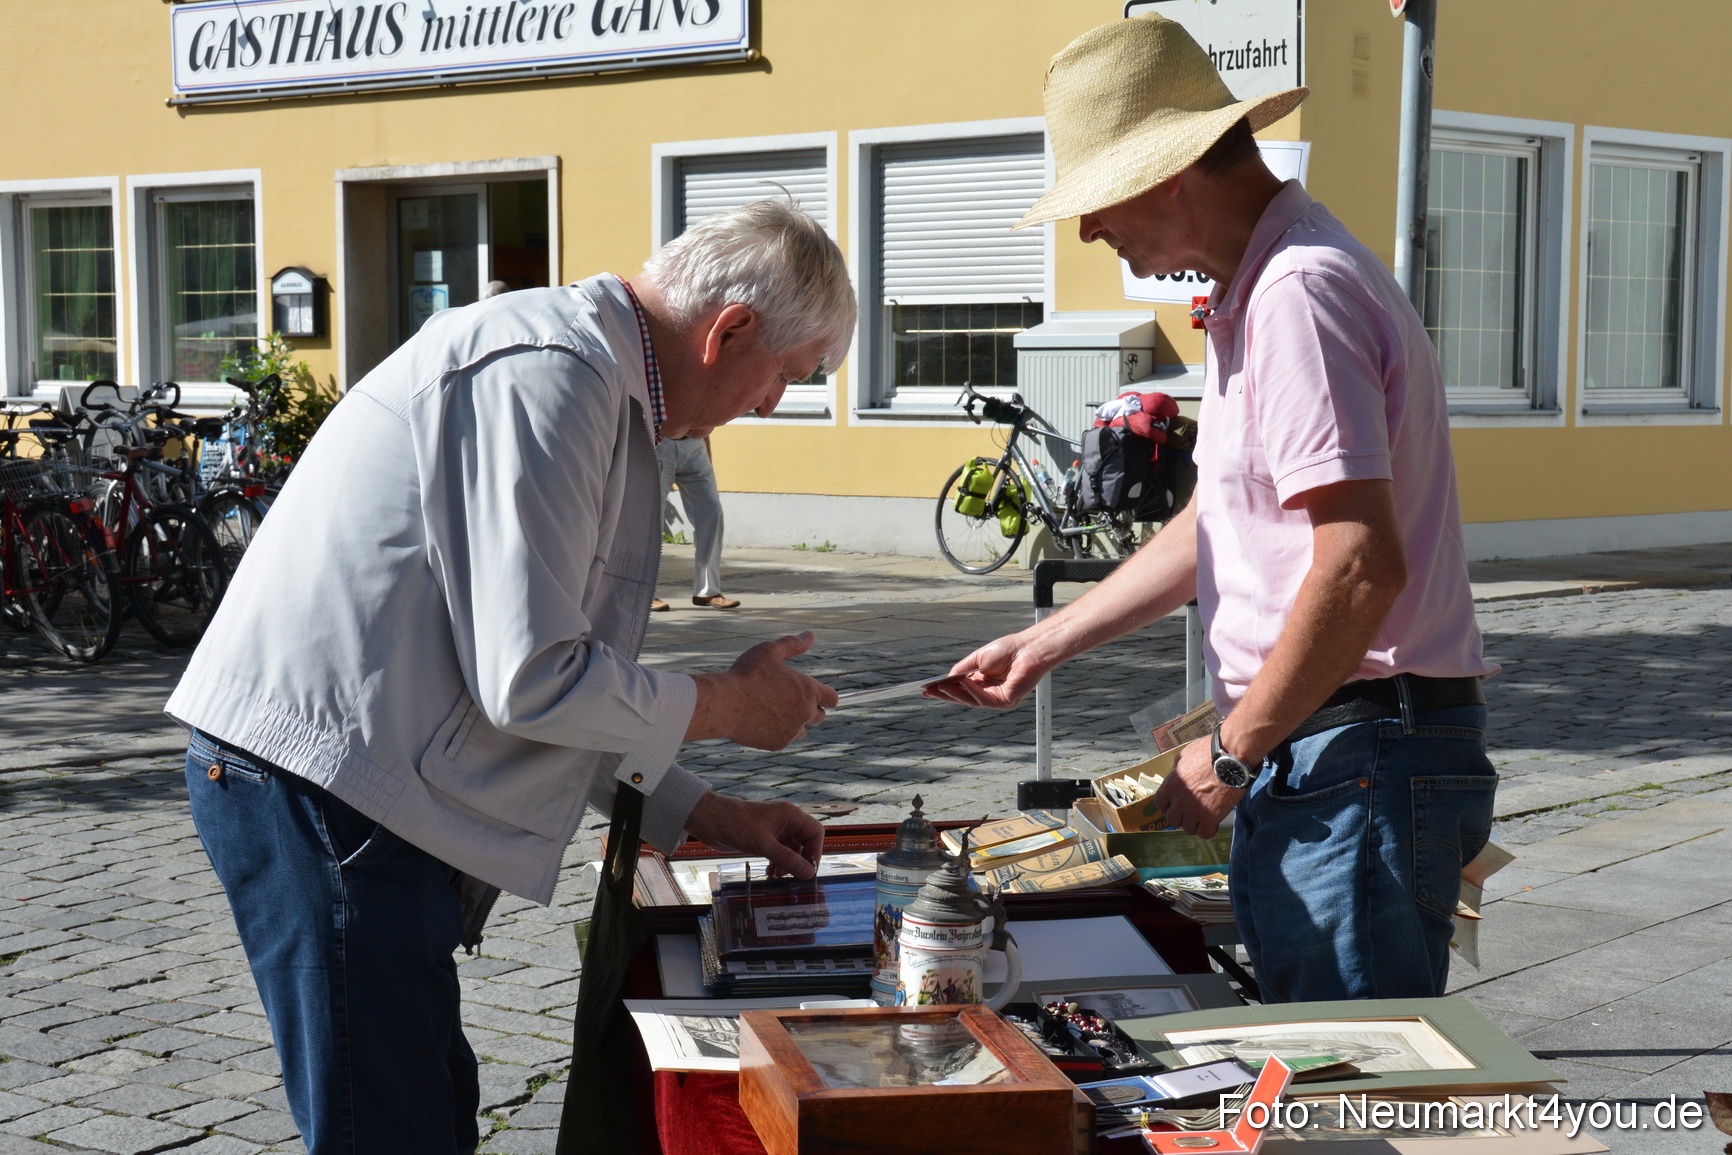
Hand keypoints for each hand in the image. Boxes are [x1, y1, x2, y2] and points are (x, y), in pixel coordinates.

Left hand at [685, 791, 825, 878]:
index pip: (815, 833)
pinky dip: (777, 863)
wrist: (709, 820)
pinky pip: (778, 853)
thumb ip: (787, 859)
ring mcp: (774, 830)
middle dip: (800, 861)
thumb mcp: (763, 844)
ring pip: (791, 850)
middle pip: (805, 843)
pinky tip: (770, 873)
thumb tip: (809, 873)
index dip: (815, 852)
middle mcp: (785, 821)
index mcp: (790, 815)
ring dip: (787, 865)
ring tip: (778, 877)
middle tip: (793, 878)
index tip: (809, 870)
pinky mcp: (763, 839)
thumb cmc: (735, 824)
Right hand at [688, 632, 837, 749]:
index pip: (833, 699)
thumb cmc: (747, 674)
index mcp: (808, 691)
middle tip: (788, 700)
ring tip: (772, 710)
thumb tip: (810, 635)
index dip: (826, 696)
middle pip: (819, 717)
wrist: (725, 704)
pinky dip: (777, 732)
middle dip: (809, 709)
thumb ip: (793, 644)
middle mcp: (805, 713)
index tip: (817, 695)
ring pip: (802, 730)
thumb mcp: (770, 651)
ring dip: (794, 723)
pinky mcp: (777, 744)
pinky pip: (784, 739)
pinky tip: (761, 721)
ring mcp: (792, 731)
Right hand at [924, 631, 1055, 709]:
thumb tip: (946, 679)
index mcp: (982, 682)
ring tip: (940, 687)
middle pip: (963, 697)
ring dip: (955, 694)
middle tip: (927, 692)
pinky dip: (972, 691)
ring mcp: (996, 699)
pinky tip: (963, 682)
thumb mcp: (978, 659)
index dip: (944, 689)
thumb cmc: (1007, 650)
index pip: (960, 689)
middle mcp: (988, 692)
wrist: (1028, 649)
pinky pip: (984, 699)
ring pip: (971, 701)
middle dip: (945, 695)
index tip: (926, 689)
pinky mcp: (1005, 702)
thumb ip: (962, 669)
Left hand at [1151, 739, 1244, 839]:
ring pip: (1188, 829)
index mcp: (1170, 785)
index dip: (1168, 805)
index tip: (1176, 805)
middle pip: (1173, 819)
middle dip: (1182, 816)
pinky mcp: (1210, 818)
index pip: (1160, 804)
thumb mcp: (1184, 756)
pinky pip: (1204, 833)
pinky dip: (1209, 830)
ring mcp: (1194, 811)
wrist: (1231, 759)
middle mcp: (1179, 801)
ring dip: (1196, 824)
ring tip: (1204, 816)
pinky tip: (1214, 822)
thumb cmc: (1209, 752)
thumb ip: (1177, 771)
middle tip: (1193, 811)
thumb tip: (1176, 776)